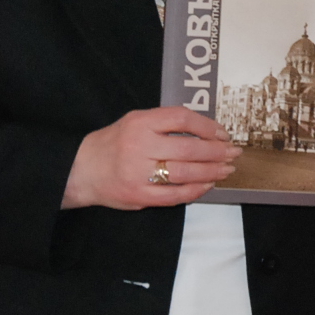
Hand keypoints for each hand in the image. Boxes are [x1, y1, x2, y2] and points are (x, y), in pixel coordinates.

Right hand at [62, 106, 241, 210]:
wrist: (82, 170)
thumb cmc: (114, 143)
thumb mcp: (134, 121)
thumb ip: (164, 123)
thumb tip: (206, 130)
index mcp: (140, 122)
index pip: (182, 118)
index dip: (207, 126)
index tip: (222, 134)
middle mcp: (140, 145)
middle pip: (189, 148)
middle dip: (216, 152)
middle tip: (233, 153)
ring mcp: (139, 173)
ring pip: (185, 173)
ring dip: (211, 172)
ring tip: (226, 170)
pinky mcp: (140, 195)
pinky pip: (175, 195)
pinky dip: (196, 191)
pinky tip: (208, 185)